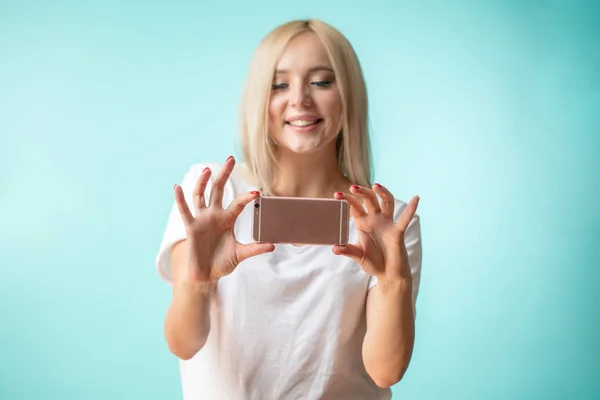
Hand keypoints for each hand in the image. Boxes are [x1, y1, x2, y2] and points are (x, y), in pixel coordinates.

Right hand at [173, 156, 274, 282]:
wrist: (206, 276)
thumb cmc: (222, 263)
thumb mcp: (240, 254)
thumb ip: (254, 248)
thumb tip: (272, 245)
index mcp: (227, 219)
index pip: (238, 204)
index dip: (246, 198)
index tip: (257, 192)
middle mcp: (214, 215)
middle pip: (219, 190)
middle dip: (224, 175)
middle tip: (230, 160)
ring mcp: (202, 220)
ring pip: (201, 196)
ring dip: (203, 182)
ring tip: (207, 170)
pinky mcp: (191, 227)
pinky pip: (185, 211)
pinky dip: (180, 199)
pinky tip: (177, 187)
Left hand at [332, 184, 418, 282]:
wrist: (387, 274)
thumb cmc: (373, 262)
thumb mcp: (358, 255)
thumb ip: (347, 250)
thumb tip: (334, 248)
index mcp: (363, 223)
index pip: (355, 207)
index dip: (347, 200)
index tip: (337, 195)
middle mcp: (375, 220)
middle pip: (370, 200)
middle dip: (362, 192)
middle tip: (353, 187)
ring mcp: (387, 224)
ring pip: (387, 202)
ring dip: (382, 193)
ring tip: (376, 186)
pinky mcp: (397, 232)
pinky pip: (405, 219)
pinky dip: (411, 209)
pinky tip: (415, 199)